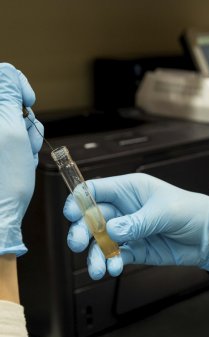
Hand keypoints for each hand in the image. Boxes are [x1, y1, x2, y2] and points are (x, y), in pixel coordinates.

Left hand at [0, 63, 43, 255]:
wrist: (0, 212)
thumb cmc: (3, 180)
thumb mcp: (10, 130)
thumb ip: (8, 94)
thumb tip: (10, 73)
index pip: (2, 76)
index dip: (19, 87)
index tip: (28, 104)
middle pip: (10, 101)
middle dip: (25, 119)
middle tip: (25, 140)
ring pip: (16, 120)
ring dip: (27, 136)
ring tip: (22, 155)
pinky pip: (14, 136)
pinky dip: (23, 146)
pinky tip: (20, 160)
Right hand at [63, 173, 208, 279]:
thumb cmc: (195, 212)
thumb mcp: (167, 212)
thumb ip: (139, 221)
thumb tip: (112, 230)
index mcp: (131, 190)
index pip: (97, 190)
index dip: (80, 200)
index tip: (71, 213)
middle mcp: (126, 210)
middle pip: (93, 218)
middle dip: (83, 230)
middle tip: (79, 244)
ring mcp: (129, 231)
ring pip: (101, 241)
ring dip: (95, 255)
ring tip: (97, 269)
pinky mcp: (136, 249)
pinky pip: (116, 256)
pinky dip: (110, 263)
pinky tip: (113, 269)